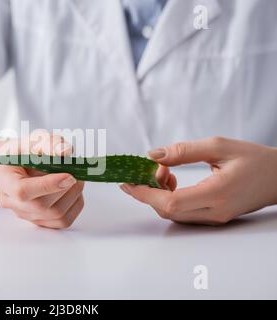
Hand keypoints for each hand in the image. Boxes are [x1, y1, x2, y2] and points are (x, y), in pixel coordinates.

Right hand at [0, 131, 84, 228]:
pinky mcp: (40, 222)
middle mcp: (10, 202)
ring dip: (74, 195)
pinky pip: (63, 221)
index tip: (69, 175)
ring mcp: (25, 215)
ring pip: (55, 215)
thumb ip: (49, 143)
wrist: (21, 165)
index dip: (47, 185)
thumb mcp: (34, 139)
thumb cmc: (26, 152)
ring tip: (77, 179)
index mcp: (3, 179)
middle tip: (78, 172)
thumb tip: (65, 151)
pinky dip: (75, 205)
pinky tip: (73, 191)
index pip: (21, 191)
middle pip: (41, 205)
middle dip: (66, 188)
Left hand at [120, 137, 276, 225]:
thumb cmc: (255, 159)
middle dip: (148, 192)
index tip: (127, 181)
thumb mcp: (219, 146)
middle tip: (147, 170)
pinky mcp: (214, 217)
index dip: (144, 194)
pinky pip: (182, 213)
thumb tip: (152, 155)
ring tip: (164, 171)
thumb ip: (183, 151)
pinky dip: (169, 198)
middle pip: (168, 211)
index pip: (171, 202)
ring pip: (173, 214)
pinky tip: (172, 180)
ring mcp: (214, 217)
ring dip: (159, 194)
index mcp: (217, 194)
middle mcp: (214, 211)